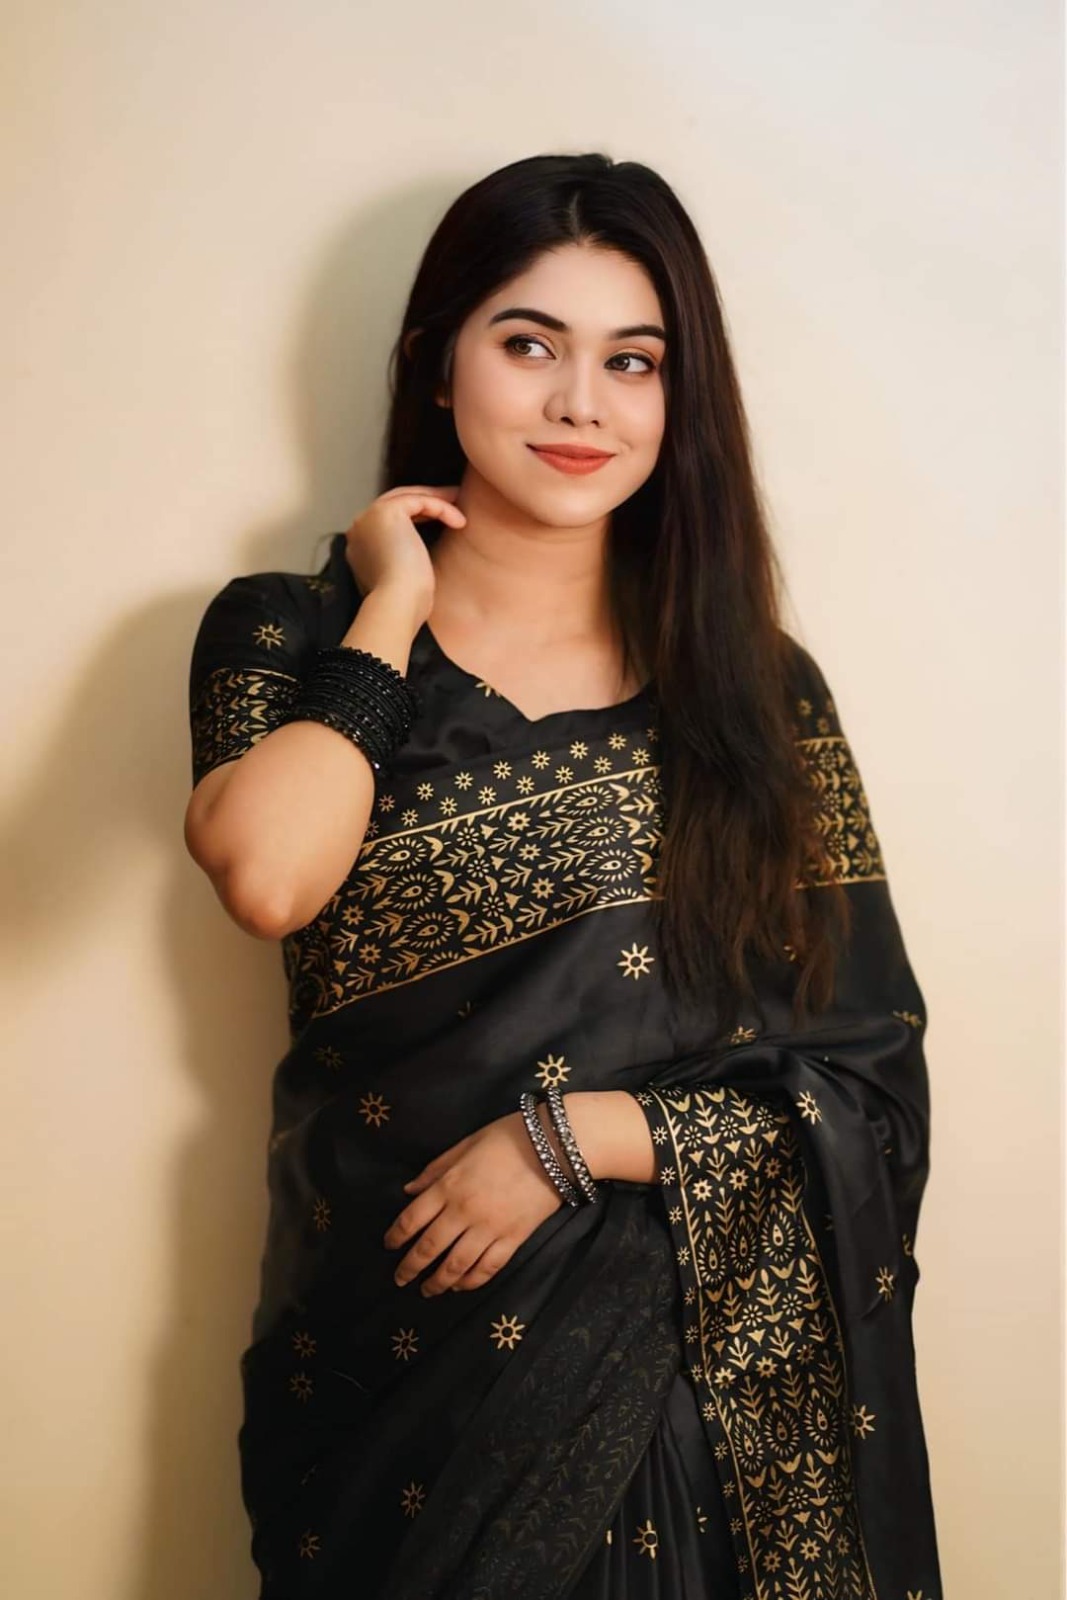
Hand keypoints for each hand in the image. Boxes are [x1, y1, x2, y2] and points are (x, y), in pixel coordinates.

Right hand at [344, 484, 465, 623]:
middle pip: (397, 503)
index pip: (390, 521)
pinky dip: (442, 508)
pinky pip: (420, 501)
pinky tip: (460, 522)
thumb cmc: (405, 603)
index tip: (442, 519)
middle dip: (427, 500)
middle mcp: (360, 527)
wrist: (397, 605)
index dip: (418, 516)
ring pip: (408, 497)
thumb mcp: (403, 577)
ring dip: (437, 499)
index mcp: (361, 545)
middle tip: (453, 501)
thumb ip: (404, 560)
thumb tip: (418, 556)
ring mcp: (370, 517)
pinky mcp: (386, 511)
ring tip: (460, 504)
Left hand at [382, 1110, 564, 1294]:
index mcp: (449, 1186)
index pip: (412, 1219)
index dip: (396, 1236)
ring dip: (437, 1282)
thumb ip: (435, 1170)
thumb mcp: (465, 1145)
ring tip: (427, 1291)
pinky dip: (470, 1282)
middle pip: (429, 1248)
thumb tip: (409, 1191)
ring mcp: (490, 1229)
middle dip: (410, 1267)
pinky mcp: (513, 1240)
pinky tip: (460, 1286)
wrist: (555, 1146)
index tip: (389, 1246)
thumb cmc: (507, 1137)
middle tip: (400, 1279)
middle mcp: (464, 1212)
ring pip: (456, 1266)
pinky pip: (487, 1268)